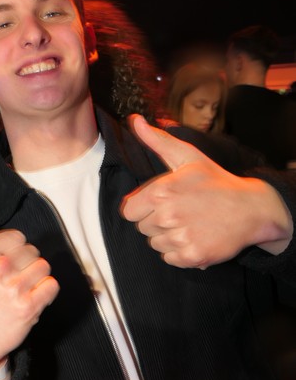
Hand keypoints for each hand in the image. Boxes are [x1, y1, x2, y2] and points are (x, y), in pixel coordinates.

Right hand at [0, 214, 58, 376]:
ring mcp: (13, 288)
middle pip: (33, 251)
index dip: (16, 252)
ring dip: (38, 279)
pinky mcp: (28, 306)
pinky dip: (46, 293)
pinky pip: (51, 285)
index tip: (7, 267)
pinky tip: (33, 300)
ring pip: (44, 267)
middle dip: (27, 266)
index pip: (18, 237)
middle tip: (14, 283)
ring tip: (23, 291)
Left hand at [121, 116, 292, 268]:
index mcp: (162, 191)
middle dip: (156, 220)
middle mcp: (168, 216)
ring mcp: (181, 238)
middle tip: (181, 211)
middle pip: (142, 227)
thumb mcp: (188, 157)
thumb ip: (158, 142)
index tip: (160, 202)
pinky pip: (169, 258)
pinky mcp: (192, 256)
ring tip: (190, 223)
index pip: (129, 210)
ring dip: (168, 236)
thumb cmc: (215, 182)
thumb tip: (136, 122)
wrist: (251, 209)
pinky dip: (179, 252)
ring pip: (155, 243)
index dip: (142, 206)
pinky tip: (196, 236)